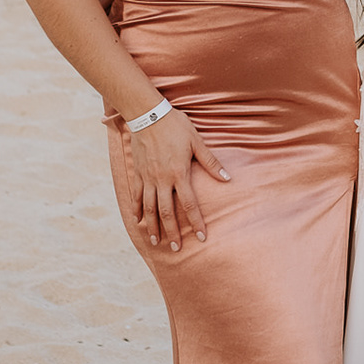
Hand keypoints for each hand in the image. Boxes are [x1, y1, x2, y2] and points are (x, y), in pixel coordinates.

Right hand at [121, 108, 228, 250]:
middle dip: (172, 232)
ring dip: (153, 226)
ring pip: (149, 208)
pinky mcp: (137, 173)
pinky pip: (136, 196)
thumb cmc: (175, 126)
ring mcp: (147, 178)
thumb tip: (228, 178)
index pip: (189, 204)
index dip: (196, 222)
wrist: (148, 114)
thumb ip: (211, 162)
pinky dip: (136, 209)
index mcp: (179, 174)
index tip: (202, 237)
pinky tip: (137, 221)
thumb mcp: (196, 142)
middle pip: (167, 212)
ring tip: (156, 241)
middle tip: (176, 248)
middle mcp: (162, 180)